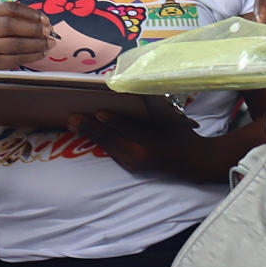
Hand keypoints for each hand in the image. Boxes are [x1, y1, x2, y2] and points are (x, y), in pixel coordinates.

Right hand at [0, 2, 52, 68]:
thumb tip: (45, 22)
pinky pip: (17, 58)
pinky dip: (33, 55)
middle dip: (33, 28)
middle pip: (9, 25)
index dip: (30, 13)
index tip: (45, 19)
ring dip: (37, 43)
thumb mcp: (0, 19)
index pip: (9, 8)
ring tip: (50, 42)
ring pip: (15, 44)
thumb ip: (20, 17)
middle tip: (48, 31)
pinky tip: (43, 52)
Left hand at [68, 111, 217, 182]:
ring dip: (89, 135)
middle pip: (111, 140)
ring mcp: (134, 165)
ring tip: (72, 124)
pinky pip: (112, 152)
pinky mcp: (131, 168)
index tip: (98, 112)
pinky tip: (87, 133)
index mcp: (152, 143)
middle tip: (72, 118)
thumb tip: (123, 98)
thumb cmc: (181, 134)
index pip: (129, 129)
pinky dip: (99, 142)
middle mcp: (140, 157)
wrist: (193, 162)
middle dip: (90, 128)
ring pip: (108, 147)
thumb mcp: (168, 120)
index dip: (113, 121)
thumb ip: (146, 114)